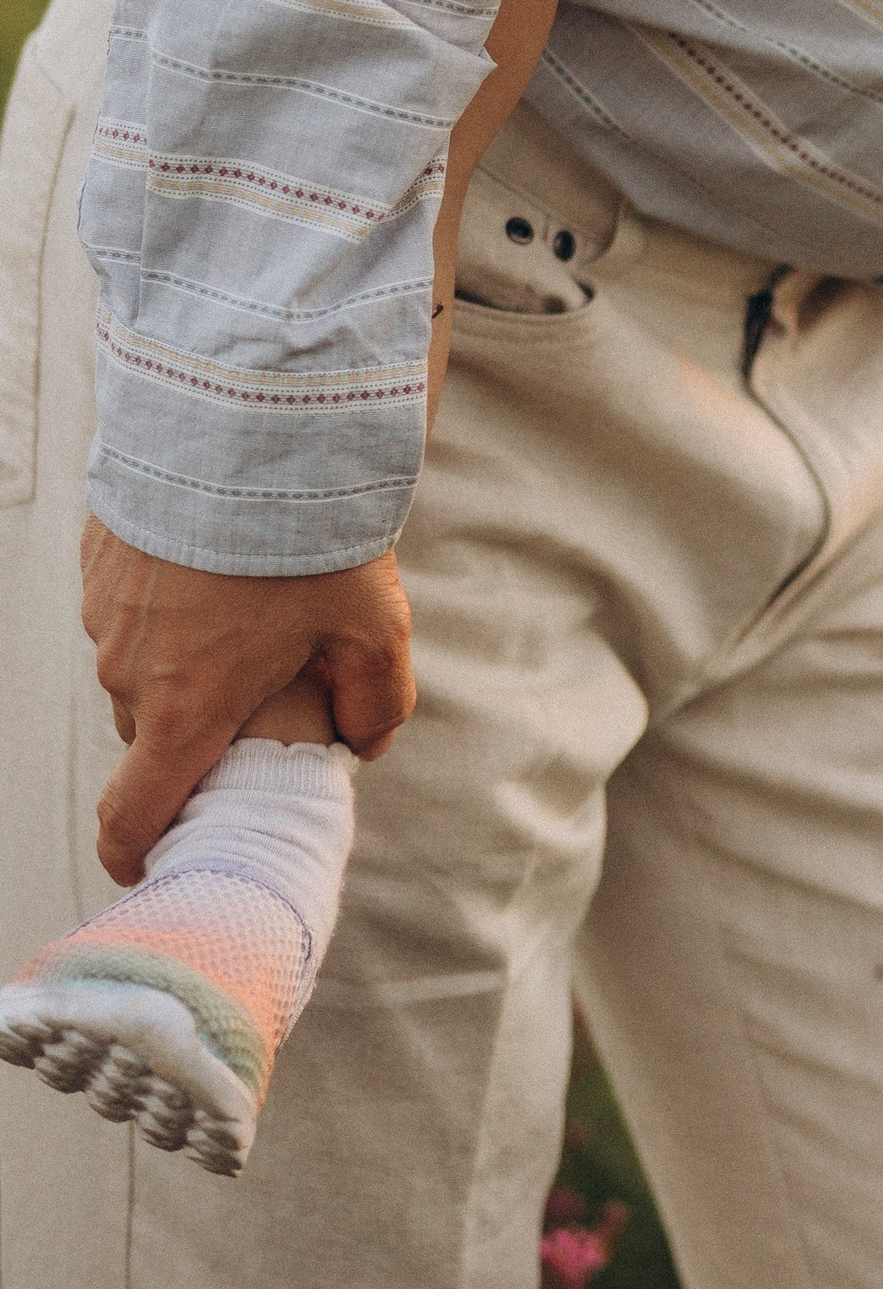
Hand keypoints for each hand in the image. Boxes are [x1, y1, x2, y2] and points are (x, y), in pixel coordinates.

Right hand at [80, 518, 415, 882]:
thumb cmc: (313, 537)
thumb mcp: (375, 627)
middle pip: (154, 731)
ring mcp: (106, 614)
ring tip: (247, 600)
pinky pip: (127, 602)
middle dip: (196, 723)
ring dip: (182, 653)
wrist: (252, 427)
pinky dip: (164, 596)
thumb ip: (377, 705)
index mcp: (186, 711)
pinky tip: (214, 555)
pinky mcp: (99, 559)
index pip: (133, 817)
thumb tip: (364, 744)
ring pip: (140, 662)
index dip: (137, 851)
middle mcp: (130, 673)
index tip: (153, 861)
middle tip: (259, 682)